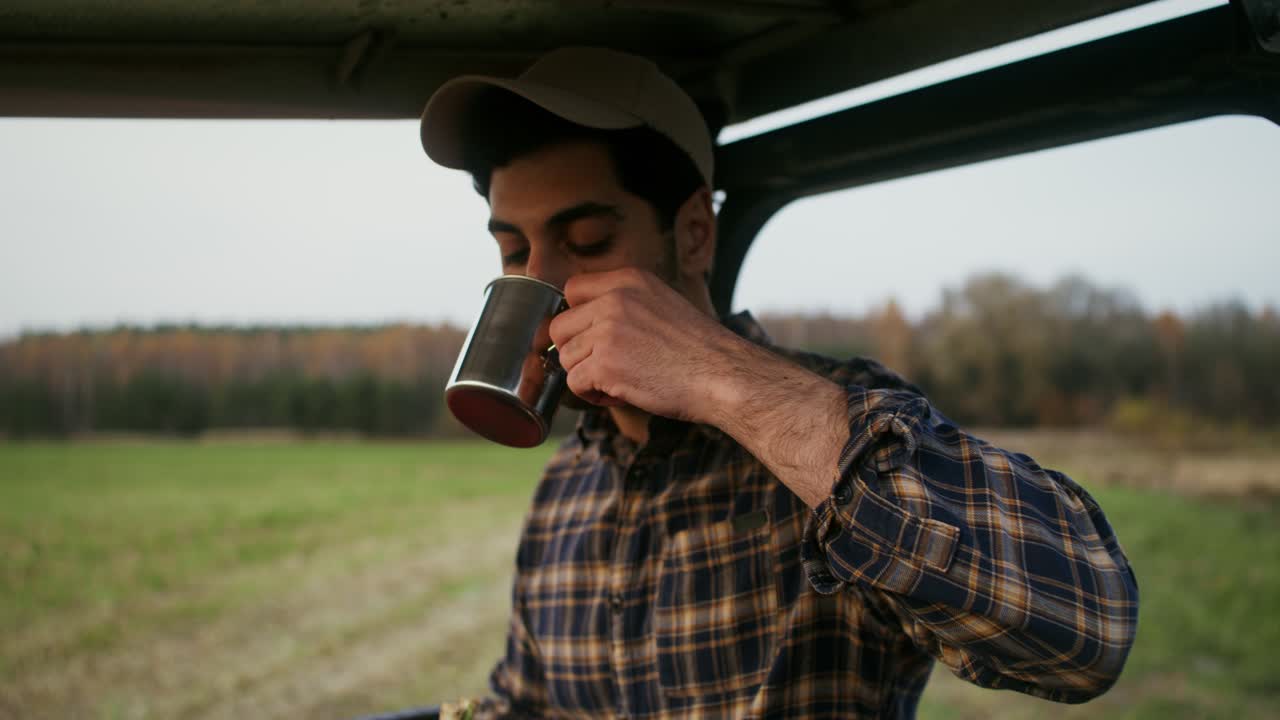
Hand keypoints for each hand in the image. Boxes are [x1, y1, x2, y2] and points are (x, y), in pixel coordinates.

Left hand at [548, 268, 741, 422]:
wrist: (722, 375)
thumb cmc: (698, 349)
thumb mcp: (662, 303)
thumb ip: (624, 304)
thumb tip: (586, 324)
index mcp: (629, 280)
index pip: (572, 289)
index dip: (576, 318)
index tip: (590, 336)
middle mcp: (614, 300)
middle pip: (560, 326)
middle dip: (575, 351)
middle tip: (602, 365)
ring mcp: (607, 331)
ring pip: (565, 357)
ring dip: (586, 375)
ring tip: (617, 381)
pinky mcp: (605, 364)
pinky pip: (574, 383)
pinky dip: (591, 395)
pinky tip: (618, 394)